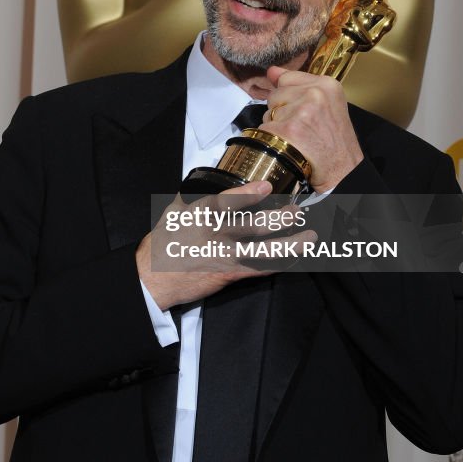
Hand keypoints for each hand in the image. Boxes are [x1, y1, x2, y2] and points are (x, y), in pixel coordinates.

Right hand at [136, 181, 316, 310]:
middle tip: (297, 211)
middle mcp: (216, 235)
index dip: (246, 195)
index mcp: (201, 215)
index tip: (266, 186)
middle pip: (254, 227)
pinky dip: (280, 263)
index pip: (225, 203)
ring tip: (309, 236)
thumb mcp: (174, 211)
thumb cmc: (163, 243)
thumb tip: (207, 182)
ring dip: (290, 244)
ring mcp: (225, 256)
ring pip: (264, 252)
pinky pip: (261, 269)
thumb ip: (195, 196)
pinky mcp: (230, 274)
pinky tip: (296, 258)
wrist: (153, 279)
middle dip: (280, 219)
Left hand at [262, 66, 363, 192]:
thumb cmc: (335, 141)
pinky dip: (271, 140)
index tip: (301, 109)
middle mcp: (314, 94)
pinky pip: (263, 129)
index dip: (289, 96)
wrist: (343, 171)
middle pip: (275, 95)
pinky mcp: (287, 130)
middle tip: (302, 127)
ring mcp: (300, 112)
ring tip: (297, 137)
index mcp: (326, 84)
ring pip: (267, 113)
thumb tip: (271, 71)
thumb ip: (299, 85)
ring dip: (276, 126)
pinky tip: (289, 147)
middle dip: (281, 111)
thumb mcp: (328, 104)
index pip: (287, 77)